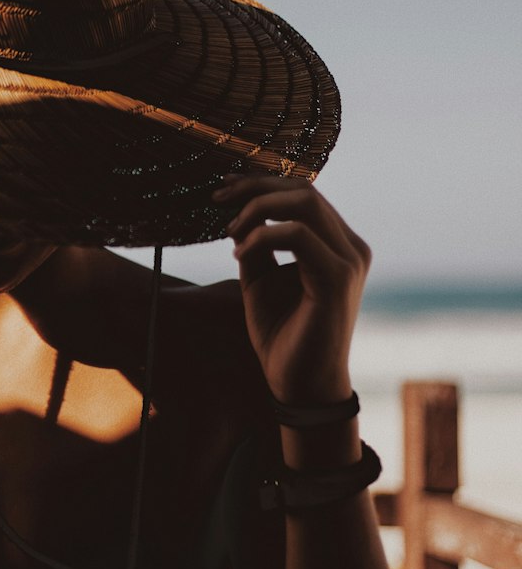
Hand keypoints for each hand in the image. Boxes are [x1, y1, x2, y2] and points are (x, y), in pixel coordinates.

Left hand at [211, 173, 371, 404]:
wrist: (300, 385)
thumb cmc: (282, 334)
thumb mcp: (261, 278)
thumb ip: (257, 243)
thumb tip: (238, 211)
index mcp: (338, 244)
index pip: (304, 193)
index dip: (262, 183)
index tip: (223, 190)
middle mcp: (351, 247)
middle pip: (304, 189)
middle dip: (255, 187)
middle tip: (218, 200)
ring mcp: (349, 260)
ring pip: (304, 201)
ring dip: (257, 208)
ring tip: (230, 231)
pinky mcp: (338, 278)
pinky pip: (297, 235)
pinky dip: (262, 235)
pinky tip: (240, 253)